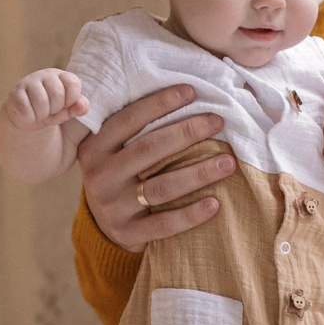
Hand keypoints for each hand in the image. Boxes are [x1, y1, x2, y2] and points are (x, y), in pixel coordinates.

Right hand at [4, 68, 88, 131]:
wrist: (27, 118)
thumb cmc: (51, 111)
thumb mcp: (67, 111)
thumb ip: (79, 108)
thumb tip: (82, 105)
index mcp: (60, 76)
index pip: (73, 83)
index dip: (71, 100)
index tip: (65, 105)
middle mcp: (44, 74)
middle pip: (57, 93)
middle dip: (55, 109)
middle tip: (50, 110)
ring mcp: (28, 82)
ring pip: (41, 101)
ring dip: (42, 114)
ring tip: (40, 113)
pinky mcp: (15, 93)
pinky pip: (26, 109)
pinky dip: (30, 118)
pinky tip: (28, 115)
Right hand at [81, 84, 232, 250]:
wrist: (104, 226)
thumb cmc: (121, 175)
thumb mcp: (113, 150)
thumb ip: (132, 128)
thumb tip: (183, 92)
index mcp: (95, 148)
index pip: (128, 120)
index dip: (160, 103)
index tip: (192, 91)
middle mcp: (99, 176)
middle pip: (148, 149)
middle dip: (187, 132)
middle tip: (218, 121)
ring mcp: (112, 207)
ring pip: (161, 187)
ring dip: (198, 173)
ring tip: (228, 162)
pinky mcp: (126, 233)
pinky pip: (164, 224)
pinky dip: (191, 214)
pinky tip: (216, 204)